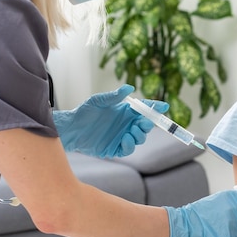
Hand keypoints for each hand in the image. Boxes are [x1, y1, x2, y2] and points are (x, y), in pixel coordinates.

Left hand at [53, 84, 168, 157]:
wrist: (72, 129)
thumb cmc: (85, 111)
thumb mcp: (99, 101)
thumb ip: (114, 96)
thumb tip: (129, 88)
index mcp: (127, 111)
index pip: (145, 110)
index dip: (155, 108)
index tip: (164, 106)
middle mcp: (127, 124)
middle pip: (146, 125)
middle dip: (148, 124)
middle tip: (145, 122)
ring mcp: (123, 136)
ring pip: (140, 138)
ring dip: (140, 135)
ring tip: (132, 131)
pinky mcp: (116, 148)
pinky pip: (129, 148)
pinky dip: (130, 145)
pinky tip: (124, 138)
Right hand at [163, 185, 236, 236]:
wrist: (186, 225)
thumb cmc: (202, 211)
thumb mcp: (220, 199)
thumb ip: (235, 201)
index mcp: (234, 197)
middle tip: (227, 214)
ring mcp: (235, 223)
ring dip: (234, 226)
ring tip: (218, 223)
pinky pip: (234, 236)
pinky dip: (228, 235)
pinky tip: (216, 231)